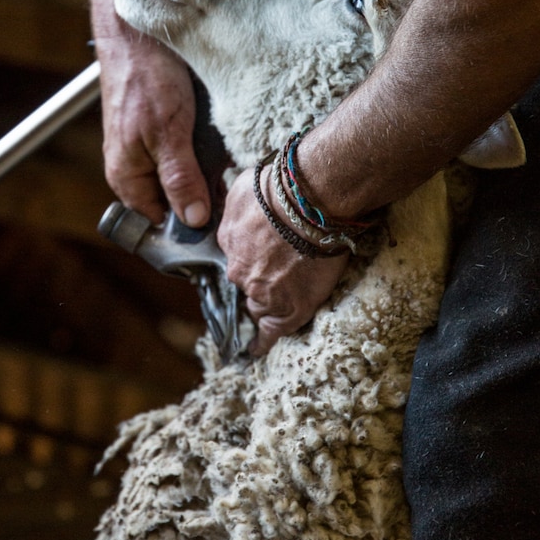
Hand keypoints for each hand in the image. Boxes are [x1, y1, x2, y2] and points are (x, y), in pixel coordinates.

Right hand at [95, 34, 210, 226]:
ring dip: (207, 169)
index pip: (163, 222)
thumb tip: (195, 221)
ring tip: (227, 156)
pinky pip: (186, 151)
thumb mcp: (168, 133)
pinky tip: (218, 137)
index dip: (193, 224)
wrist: (137, 31)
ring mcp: (147, 148)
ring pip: (184, 175)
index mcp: (126, 178)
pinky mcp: (161, 128)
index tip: (225, 217)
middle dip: (204, 194)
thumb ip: (180, 179)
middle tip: (231, 181)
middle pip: (175, 199)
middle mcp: (134, 168)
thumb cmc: (145, 79)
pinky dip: (204, 148)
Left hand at [218, 166, 348, 355]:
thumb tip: (238, 222)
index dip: (250, 258)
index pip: (236, 258)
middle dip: (258, 280)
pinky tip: (257, 350)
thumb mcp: (240, 191)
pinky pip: (271, 332)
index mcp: (228, 242)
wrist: (311, 203)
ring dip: (266, 304)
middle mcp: (240, 271)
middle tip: (280, 273)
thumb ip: (235, 212)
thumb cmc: (279, 188)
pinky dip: (263, 342)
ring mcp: (263, 292)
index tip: (261, 257)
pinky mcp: (289, 309)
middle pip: (246, 283)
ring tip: (280, 304)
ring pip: (259, 305)